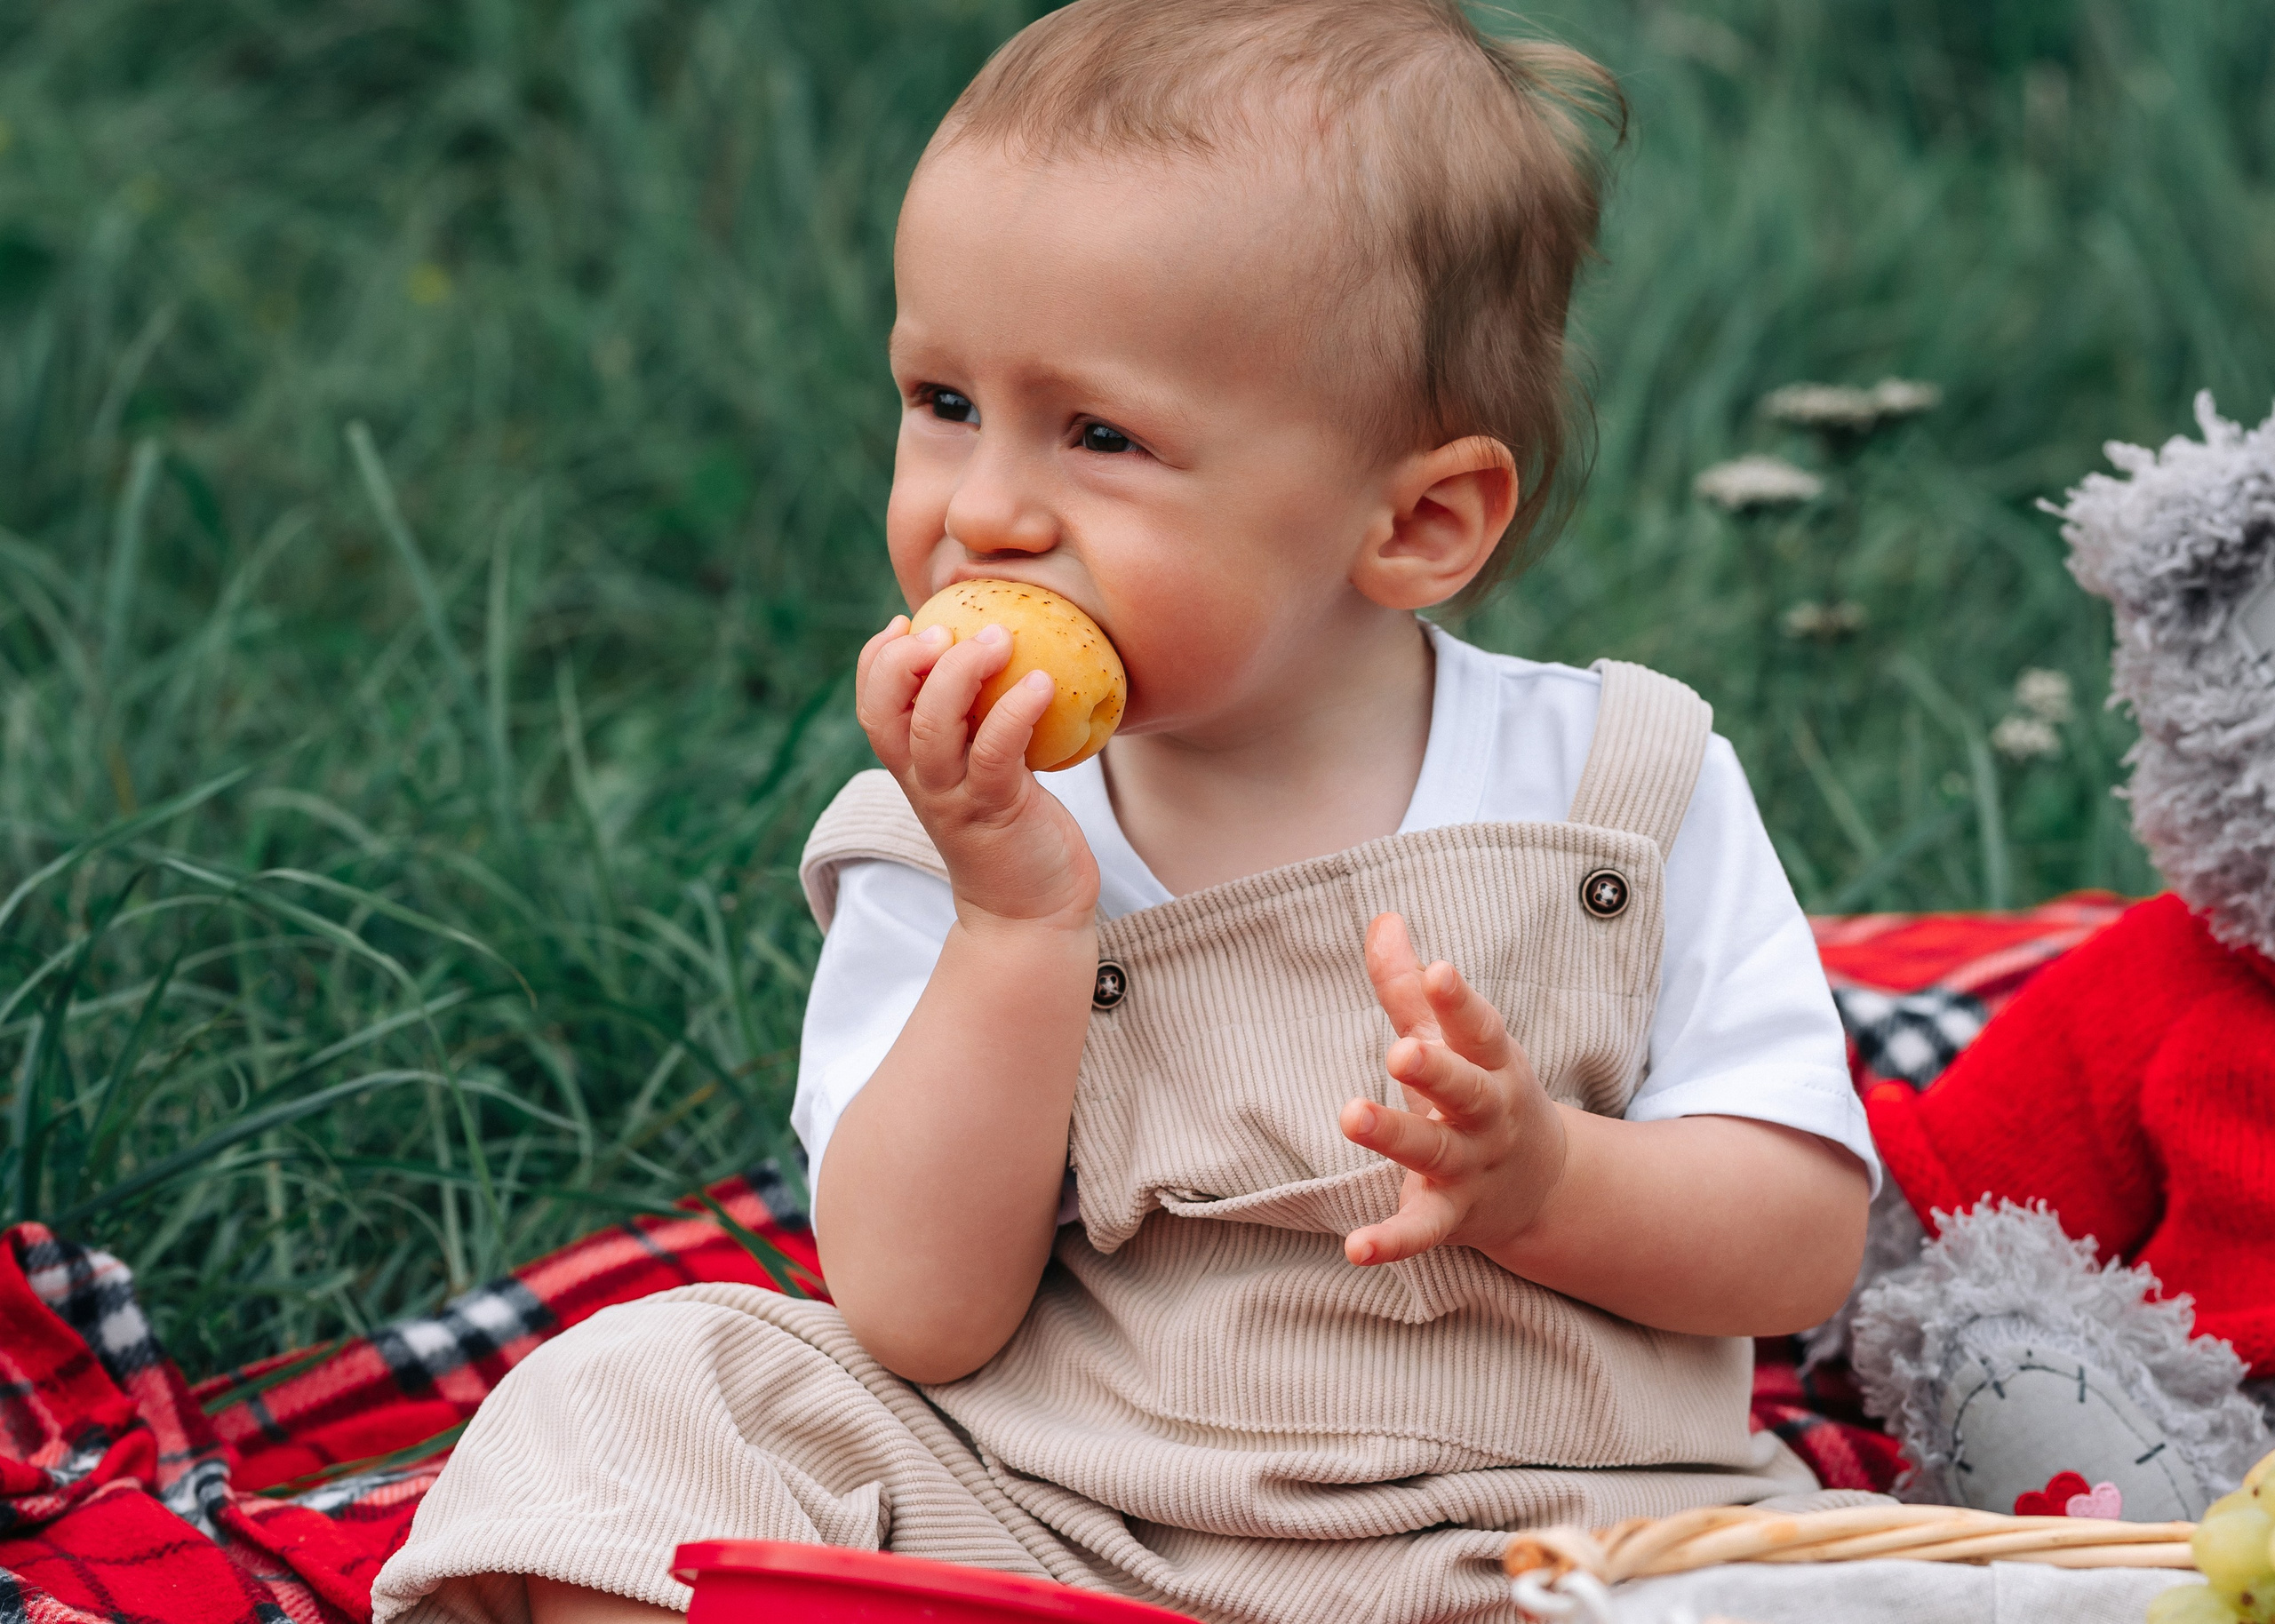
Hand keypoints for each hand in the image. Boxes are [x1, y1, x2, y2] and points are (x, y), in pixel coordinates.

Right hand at [855, 615, 1099, 931]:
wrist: (1033, 913)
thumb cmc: (1016, 829)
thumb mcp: (985, 771)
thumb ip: (979, 726)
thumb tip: (1000, 656)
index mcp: (914, 768)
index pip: (872, 708)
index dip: (876, 662)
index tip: (904, 622)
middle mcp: (924, 782)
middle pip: (886, 715)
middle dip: (903, 662)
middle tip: (944, 628)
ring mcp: (957, 799)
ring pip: (932, 730)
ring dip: (958, 676)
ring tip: (997, 638)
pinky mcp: (999, 812)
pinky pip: (997, 754)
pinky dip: (1014, 712)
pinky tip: (1042, 682)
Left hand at [1339, 912, 1567, 1266]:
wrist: (1542, 1185)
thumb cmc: (1480, 1091)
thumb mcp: (1452, 1040)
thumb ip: (1408, 987)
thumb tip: (1382, 919)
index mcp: (1490, 1064)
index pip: (1477, 1028)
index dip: (1458, 999)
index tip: (1436, 970)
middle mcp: (1486, 1115)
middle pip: (1464, 1090)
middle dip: (1436, 1070)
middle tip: (1399, 1051)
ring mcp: (1470, 1167)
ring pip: (1434, 1153)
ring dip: (1394, 1135)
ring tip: (1350, 1115)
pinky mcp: (1449, 1215)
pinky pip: (1421, 1230)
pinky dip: (1391, 1241)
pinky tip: (1354, 1247)